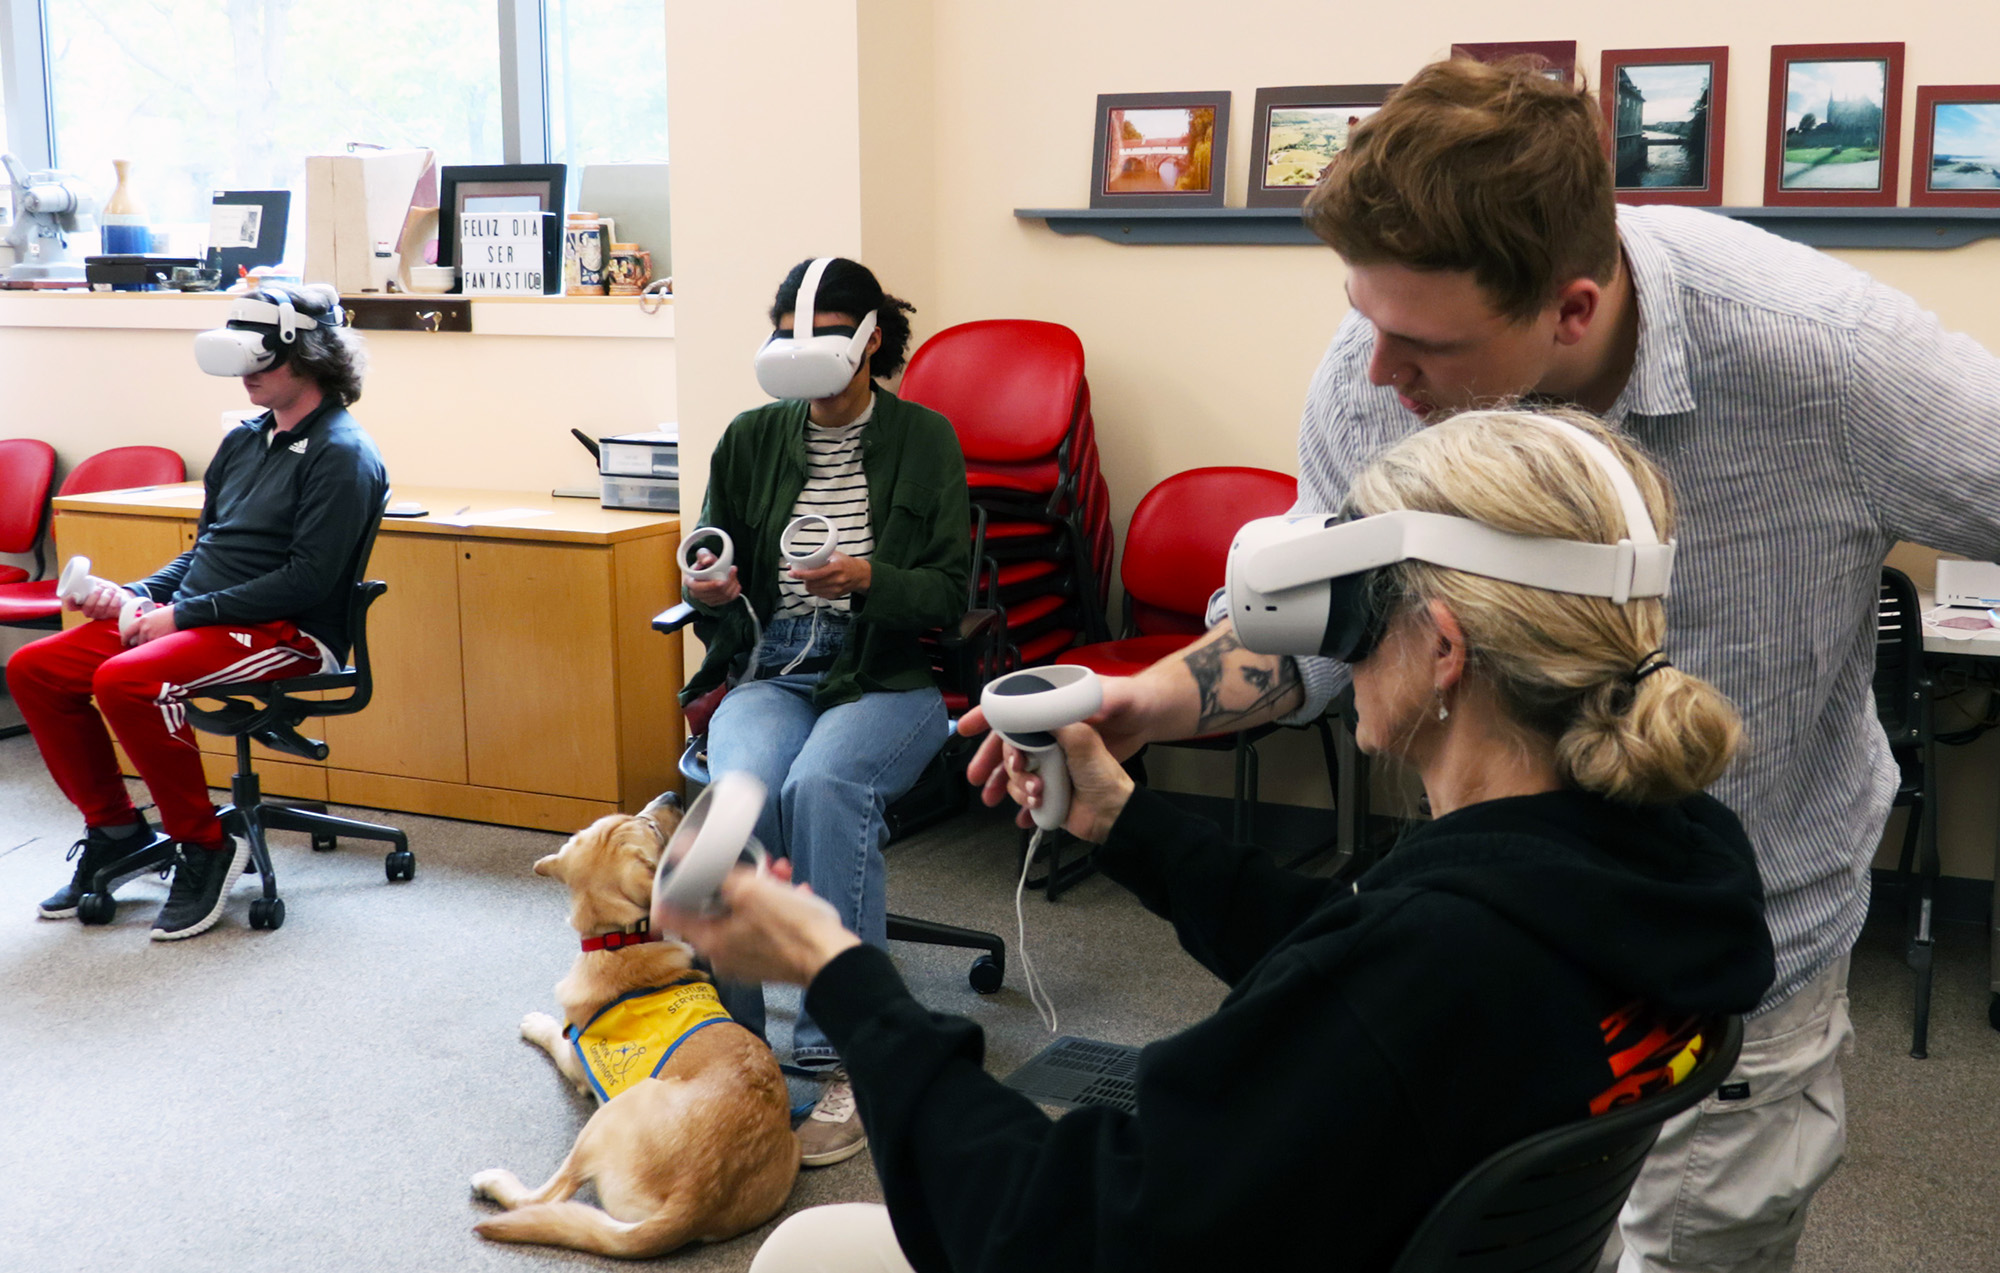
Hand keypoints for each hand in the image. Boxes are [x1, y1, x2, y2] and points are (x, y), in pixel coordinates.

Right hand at [74, 581, 128, 621]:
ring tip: (110, 589)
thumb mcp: (95, 582)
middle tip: (101, 587)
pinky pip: (112, 608)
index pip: (71, 606)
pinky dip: (115, 598)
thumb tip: (84, 577)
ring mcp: (100, 615)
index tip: (73, 595)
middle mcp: (89, 612)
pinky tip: (117, 594)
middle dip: (95, 595)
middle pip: (88, 607)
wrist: (120, 594)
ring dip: (106, 595)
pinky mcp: (112, 616)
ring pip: (100, 607)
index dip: (70, 602)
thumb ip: (88, 580)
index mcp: (81, 603)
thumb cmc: (104, 588)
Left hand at [129, 603, 178, 646]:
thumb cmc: (169, 613)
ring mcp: (152, 636)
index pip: (128, 632)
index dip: (125, 639)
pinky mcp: (160, 642)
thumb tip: (142, 629)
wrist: (181, 615)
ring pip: (146, 646)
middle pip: (137, 642)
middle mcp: (144, 629)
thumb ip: (146, 622)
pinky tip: (159, 648)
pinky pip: (154, 648)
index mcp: (142, 621)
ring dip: (148, 647)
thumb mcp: (153, 614)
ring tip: (153, 646)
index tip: (124, 642)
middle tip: (142, 645)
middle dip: (139, 644)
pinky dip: (156, 649)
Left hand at [661, 858, 861, 985]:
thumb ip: (718, 872)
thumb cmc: (792, 928)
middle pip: (713, 910)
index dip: (672, 886)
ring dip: (760, 890)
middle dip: (733, 881)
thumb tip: (683, 852)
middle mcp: (723, 956)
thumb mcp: (752, 890)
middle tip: (752, 866)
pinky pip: (763, 928)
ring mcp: (746, 960)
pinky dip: (775, 909)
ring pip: (742, 915)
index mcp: (710, 942)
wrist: (831, 959)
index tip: (680, 869)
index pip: (669, 914)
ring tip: (781, 874)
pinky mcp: (769, 960)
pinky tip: (796, 894)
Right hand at [684, 550, 741, 605]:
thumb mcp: (702, 556)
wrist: (709, 572)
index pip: (697, 588)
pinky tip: (735, 582)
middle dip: (727, 582)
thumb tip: (708, 560)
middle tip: (732, 569)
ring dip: (732, 584)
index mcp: (690, 582)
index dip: (710, 586)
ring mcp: (706, 600)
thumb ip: (704, 556)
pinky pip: (729, 599)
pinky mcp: (716, 602)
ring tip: (733, 573)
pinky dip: (735, 590)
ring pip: (723, 596)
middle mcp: (696, 594)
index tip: (721, 581)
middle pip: (713, 593)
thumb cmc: (704, 564)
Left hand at [790, 551, 869, 599]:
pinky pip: (818, 594)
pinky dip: (814, 588)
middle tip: (801, 574)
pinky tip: (818, 582)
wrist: (860, 576)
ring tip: (811, 578)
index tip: (791, 572)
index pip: (814, 574)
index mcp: (836, 568)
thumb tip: (803, 556)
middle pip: (811, 584)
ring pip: (812, 590)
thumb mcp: (834, 554)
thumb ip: (819, 554)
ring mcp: (835, 590)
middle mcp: (836, 580)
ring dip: (808, 584)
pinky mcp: (834, 596)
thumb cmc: (846, 563)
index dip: (801, 574)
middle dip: (803, 579)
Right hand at [959, 672, 1167, 800]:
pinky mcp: (1056, 782)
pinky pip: (1031, 794)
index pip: (1013, 707)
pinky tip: (1024, 816)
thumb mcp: (1104, 714)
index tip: (965, 728)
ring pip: (1016, 772)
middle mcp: (1048, 731)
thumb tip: (1043, 716)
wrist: (1147, 754)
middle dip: (991, 763)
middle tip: (979, 778)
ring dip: (1012, 787)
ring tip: (1028, 798)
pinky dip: (1024, 807)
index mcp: (1054, 707)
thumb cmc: (1129, 718)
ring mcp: (1051, 758)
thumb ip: (1070, 716)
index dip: (986, 717)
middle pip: (1007, 743)